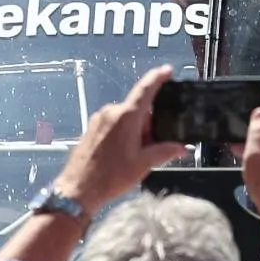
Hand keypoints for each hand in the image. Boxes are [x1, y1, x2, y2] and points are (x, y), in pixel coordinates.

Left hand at [56, 67, 178, 204]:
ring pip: (125, 117)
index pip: (145, 89)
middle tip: (152, 144)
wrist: (79, 190)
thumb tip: (181, 148)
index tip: (167, 70)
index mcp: (126, 117)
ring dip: (135, 130)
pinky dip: (123, 133)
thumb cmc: (108, 178)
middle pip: (137, 108)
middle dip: (148, 123)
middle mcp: (110, 113)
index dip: (158, 77)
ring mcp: (99, 119)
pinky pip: (113, 123)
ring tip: (134, 155)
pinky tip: (122, 154)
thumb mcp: (143, 164)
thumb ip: (165, 151)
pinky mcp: (91, 127)